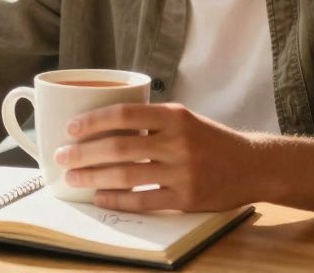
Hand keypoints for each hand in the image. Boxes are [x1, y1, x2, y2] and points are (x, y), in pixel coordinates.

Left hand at [55, 103, 261, 211]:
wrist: (252, 165)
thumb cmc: (209, 140)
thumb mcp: (184, 119)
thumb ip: (150, 121)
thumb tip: (100, 125)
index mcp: (175, 115)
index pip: (125, 113)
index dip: (93, 121)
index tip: (70, 128)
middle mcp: (178, 141)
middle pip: (119, 147)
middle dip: (83, 153)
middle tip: (61, 157)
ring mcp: (183, 171)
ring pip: (126, 175)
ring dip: (93, 177)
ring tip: (72, 178)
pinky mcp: (186, 198)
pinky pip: (143, 200)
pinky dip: (116, 199)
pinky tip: (99, 197)